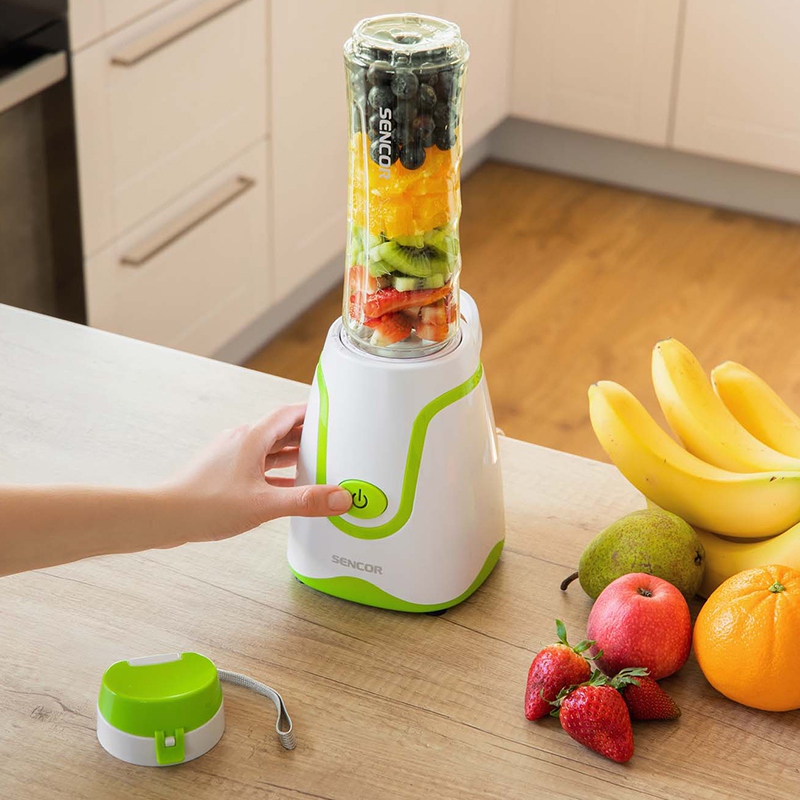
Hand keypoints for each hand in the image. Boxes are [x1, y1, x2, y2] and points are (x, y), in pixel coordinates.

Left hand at [167, 404, 351, 541]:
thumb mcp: (263, 504)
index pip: (289, 414)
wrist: (162, 517)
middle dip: (308, 436)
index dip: (312, 412)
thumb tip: (339, 498)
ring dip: (293, 456)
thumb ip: (305, 501)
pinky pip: (259, 466)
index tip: (332, 412)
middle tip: (333, 442)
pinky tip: (289, 488)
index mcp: (252, 438)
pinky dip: (278, 473)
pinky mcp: (225, 473)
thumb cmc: (204, 505)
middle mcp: (242, 441)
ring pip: (270, 450)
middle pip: (282, 431)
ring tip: (317, 464)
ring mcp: (232, 457)